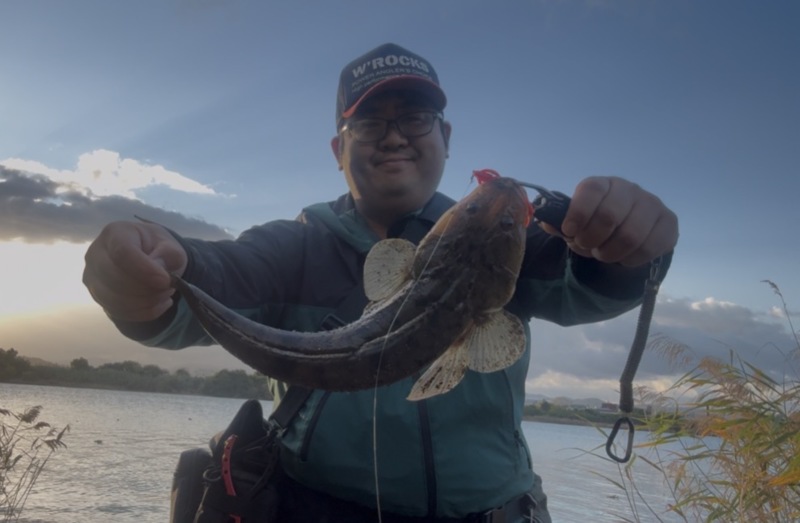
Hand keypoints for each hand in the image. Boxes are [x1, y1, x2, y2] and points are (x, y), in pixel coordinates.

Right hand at [82, 221, 187, 321]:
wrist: (148, 259)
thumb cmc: (158, 249)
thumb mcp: (171, 247)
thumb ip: (169, 256)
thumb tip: (159, 274)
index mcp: (115, 233)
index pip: (122, 253)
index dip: (144, 270)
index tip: (165, 280)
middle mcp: (96, 254)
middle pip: (116, 279)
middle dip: (148, 288)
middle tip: (169, 285)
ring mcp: (92, 277)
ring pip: (116, 300)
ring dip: (148, 301)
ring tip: (164, 292)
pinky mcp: (97, 297)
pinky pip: (120, 312)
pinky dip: (144, 312)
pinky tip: (158, 302)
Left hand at [543, 176, 678, 266]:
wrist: (629, 230)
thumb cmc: (596, 223)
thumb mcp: (575, 221)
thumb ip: (559, 222)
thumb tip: (547, 222)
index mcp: (603, 184)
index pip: (591, 189)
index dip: (578, 213)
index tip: (569, 231)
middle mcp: (630, 189)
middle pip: (609, 215)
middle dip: (592, 239)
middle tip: (586, 246)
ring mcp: (652, 204)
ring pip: (630, 236)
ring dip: (610, 252)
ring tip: (603, 254)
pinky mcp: (669, 223)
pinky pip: (649, 248)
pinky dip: (630, 259)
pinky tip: (623, 257)